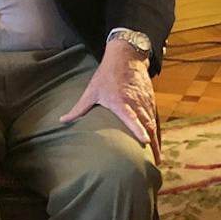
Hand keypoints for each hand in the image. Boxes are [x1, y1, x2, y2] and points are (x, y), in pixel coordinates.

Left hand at [62, 43, 160, 158]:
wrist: (126, 56)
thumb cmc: (106, 75)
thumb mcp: (91, 90)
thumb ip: (79, 108)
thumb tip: (62, 120)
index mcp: (120, 101)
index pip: (131, 116)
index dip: (138, 129)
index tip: (145, 141)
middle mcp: (136, 103)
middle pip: (147, 125)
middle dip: (152, 145)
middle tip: (154, 163)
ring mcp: (145, 102)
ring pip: (153, 124)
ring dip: (156, 142)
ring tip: (157, 160)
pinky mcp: (150, 101)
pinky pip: (155, 119)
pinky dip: (158, 133)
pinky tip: (158, 145)